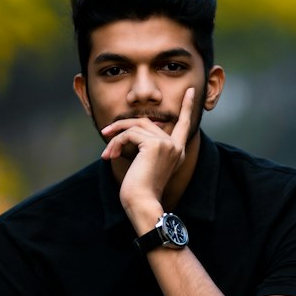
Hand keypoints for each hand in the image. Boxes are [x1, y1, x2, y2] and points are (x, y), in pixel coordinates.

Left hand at [100, 87, 195, 219]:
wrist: (142, 204)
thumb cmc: (140, 191)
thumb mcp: (145, 165)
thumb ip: (145, 147)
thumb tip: (129, 131)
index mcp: (178, 152)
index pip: (184, 124)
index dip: (187, 106)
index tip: (190, 91)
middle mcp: (176, 147)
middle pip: (146, 122)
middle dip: (123, 126)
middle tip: (105, 132)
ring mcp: (166, 144)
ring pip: (135, 126)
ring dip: (116, 136)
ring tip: (106, 152)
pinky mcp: (154, 145)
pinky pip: (129, 134)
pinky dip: (116, 143)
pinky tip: (110, 156)